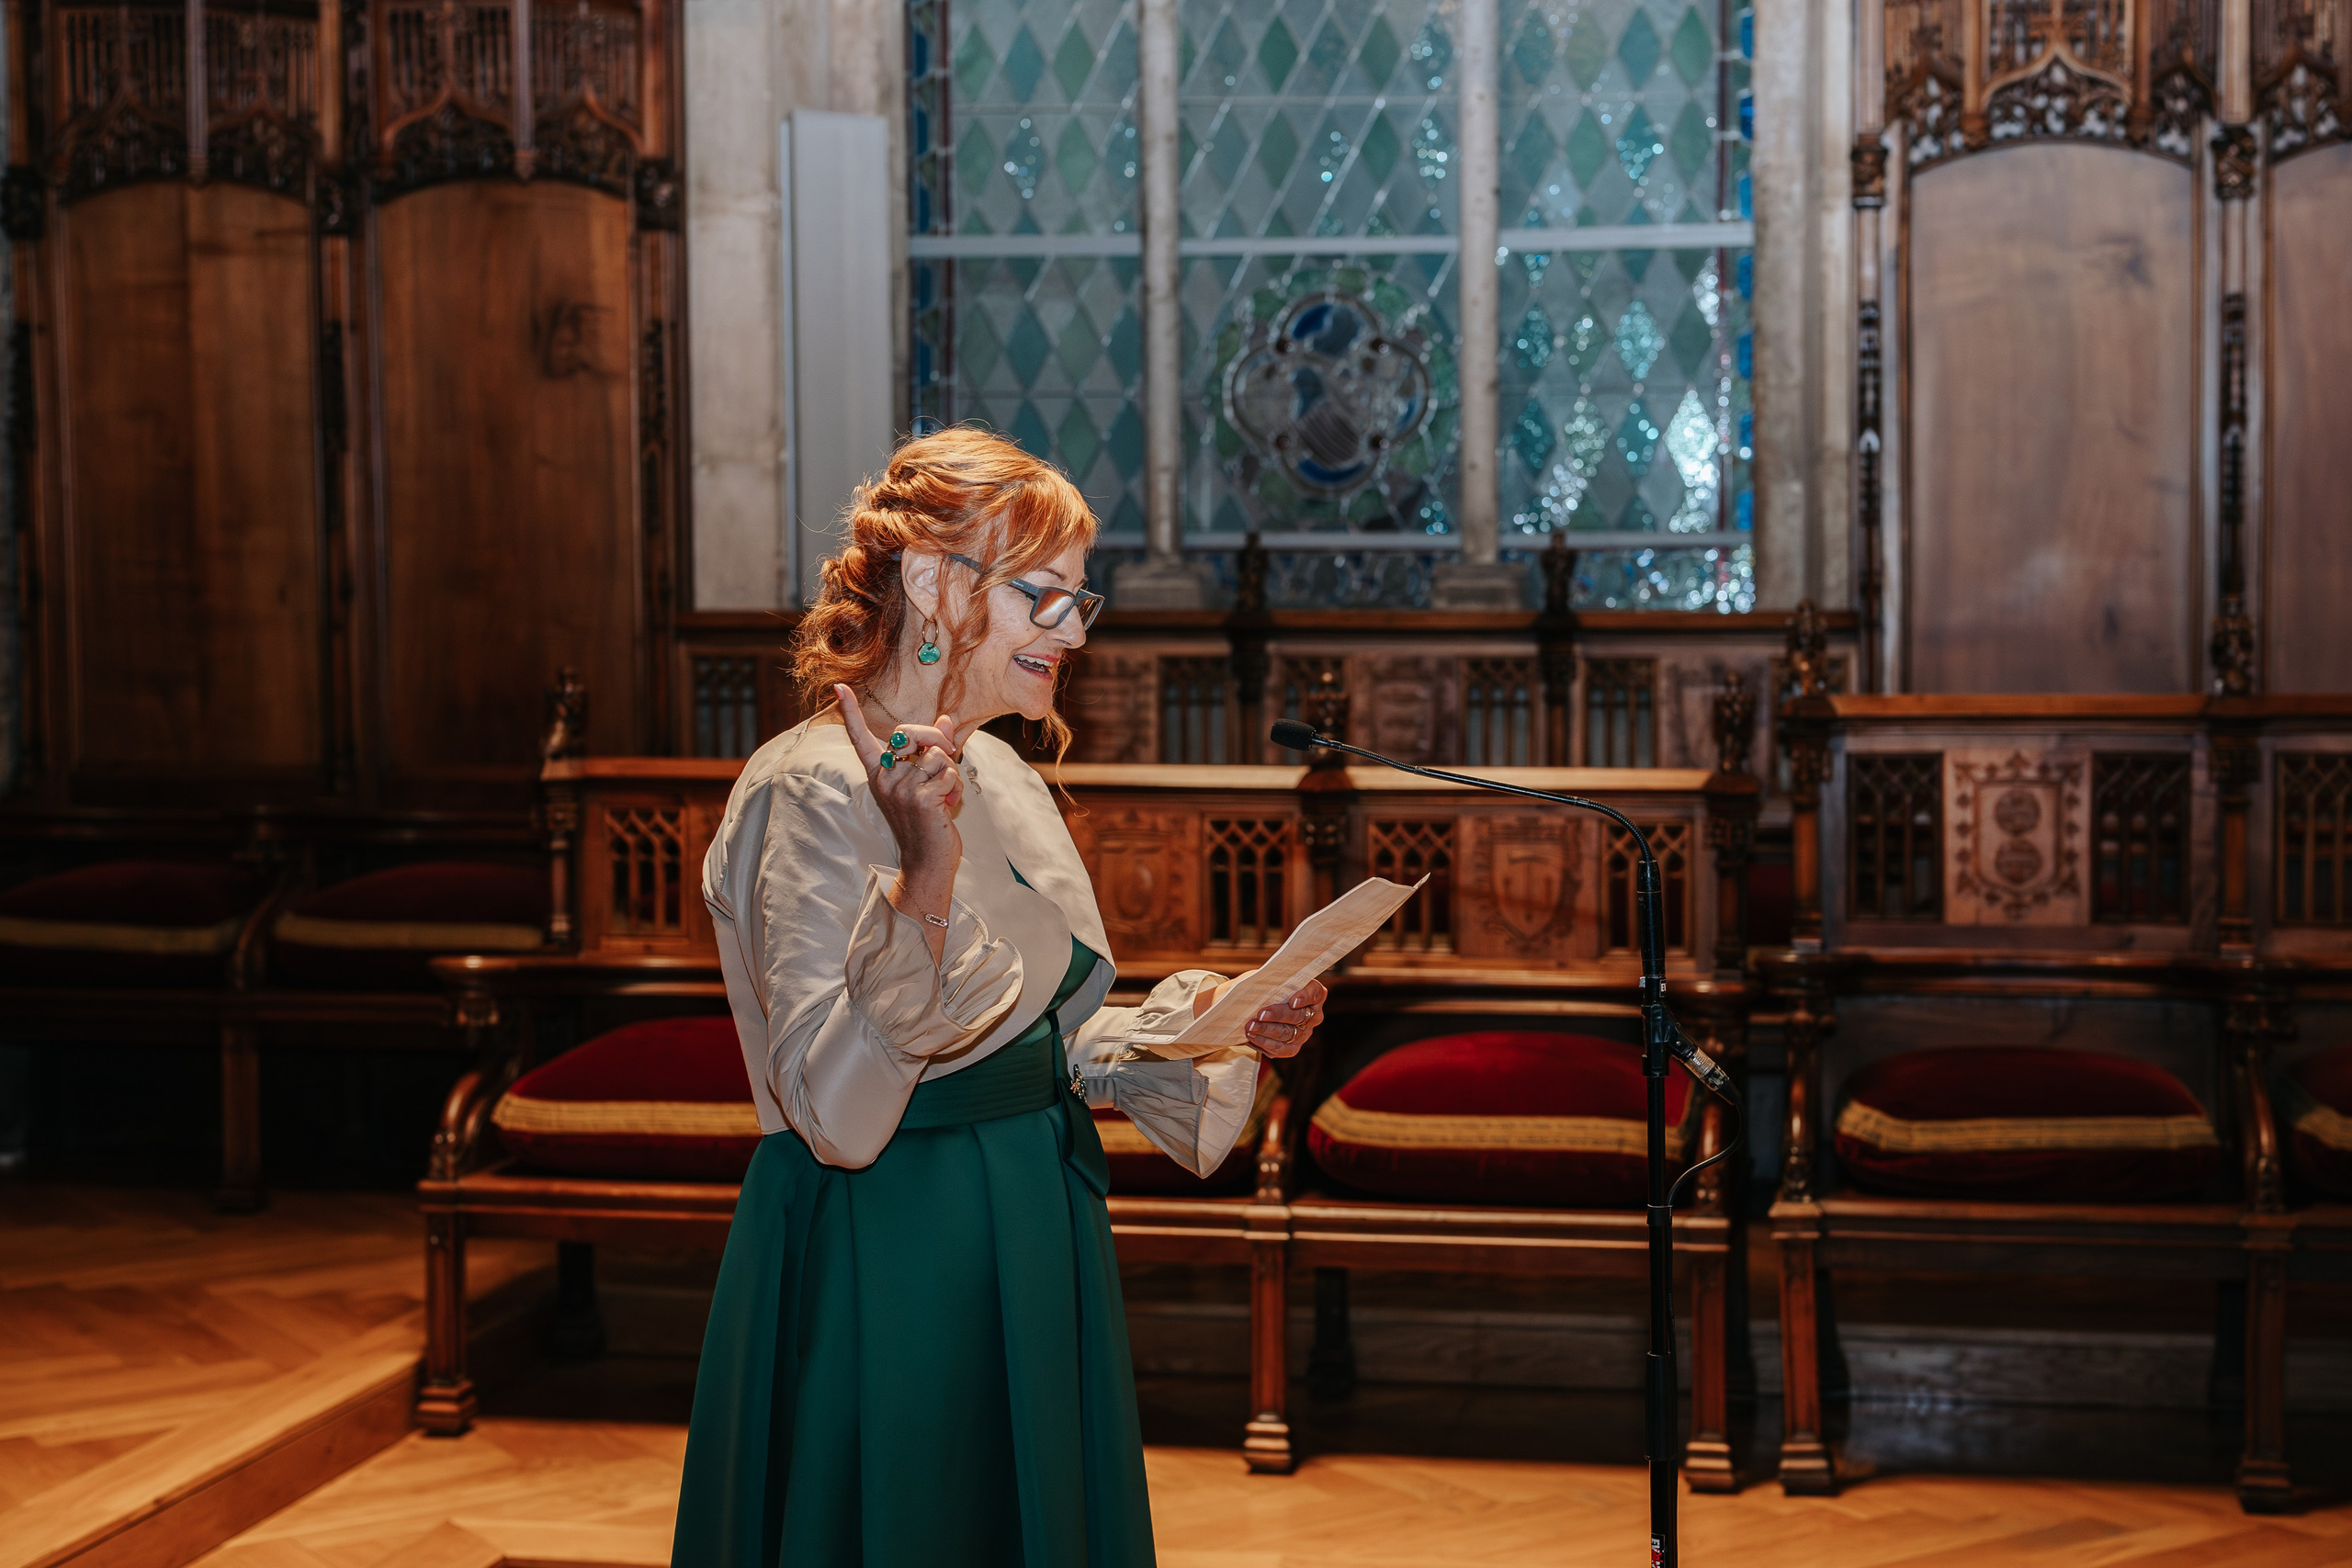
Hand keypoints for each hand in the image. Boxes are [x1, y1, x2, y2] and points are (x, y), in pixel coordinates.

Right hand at [836, 686, 964, 908]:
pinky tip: (948, 805)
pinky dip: (956, 787)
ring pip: (938, 755)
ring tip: (945, 795)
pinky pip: (949, 773)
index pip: (861, 739)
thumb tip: (946, 718)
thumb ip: (933, 750)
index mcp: (879, 774)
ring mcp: (900, 788)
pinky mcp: (920, 798)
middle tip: (948, 759)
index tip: (839, 687)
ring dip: (951, 773)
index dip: (850, 712)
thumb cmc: (927, 820)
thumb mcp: (925, 782)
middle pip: (912, 732)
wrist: (927, 861)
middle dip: (938, 739)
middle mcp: (884, 779)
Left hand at [1243, 978, 1324, 1058]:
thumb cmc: (1269, 989)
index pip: (1315, 993)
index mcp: (1313, 994)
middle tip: (1260, 1014)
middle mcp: (1313, 1015)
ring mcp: (1304, 1033)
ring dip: (1267, 1030)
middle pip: (1298, 1016)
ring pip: (1287, 1034)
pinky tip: (1251, 1037)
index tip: (1293, 1001)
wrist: (1261, 1007)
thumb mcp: (1271, 981)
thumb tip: (1258, 986)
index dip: (1305, 997)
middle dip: (1277, 1015)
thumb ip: (1272, 982)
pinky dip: (1264, 1043)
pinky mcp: (1292, 1048)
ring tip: (1250, 1027)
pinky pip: (1280, 1049)